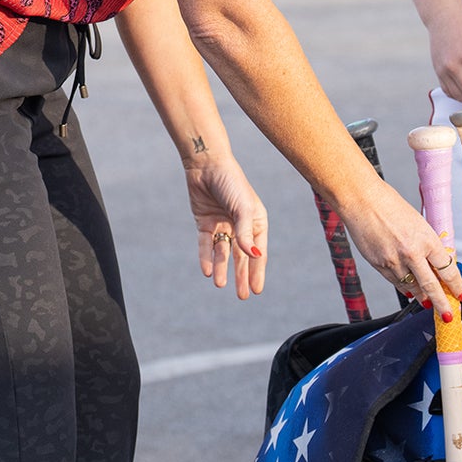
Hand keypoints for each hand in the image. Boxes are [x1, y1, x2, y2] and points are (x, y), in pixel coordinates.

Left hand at [185, 154, 267, 298]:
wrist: (206, 164)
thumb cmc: (231, 183)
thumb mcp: (243, 208)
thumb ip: (246, 232)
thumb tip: (253, 255)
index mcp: (256, 222)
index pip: (257, 252)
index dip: (257, 272)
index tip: (257, 290)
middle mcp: (240, 226)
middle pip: (241, 256)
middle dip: (241, 276)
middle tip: (242, 296)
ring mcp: (222, 225)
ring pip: (222, 252)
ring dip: (222, 268)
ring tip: (221, 285)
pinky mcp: (204, 222)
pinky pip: (205, 244)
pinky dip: (206, 257)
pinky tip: (207, 270)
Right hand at [339, 177, 461, 317]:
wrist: (362, 201)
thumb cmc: (389, 205)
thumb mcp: (417, 222)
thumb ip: (426, 243)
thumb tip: (435, 262)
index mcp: (426, 239)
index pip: (447, 269)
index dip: (456, 285)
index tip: (461, 294)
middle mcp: (412, 253)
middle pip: (432, 286)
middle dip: (442, 304)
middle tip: (448, 314)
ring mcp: (394, 261)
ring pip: (412, 287)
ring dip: (421, 296)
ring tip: (428, 302)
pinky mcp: (379, 265)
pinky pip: (395, 282)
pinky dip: (404, 288)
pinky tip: (409, 291)